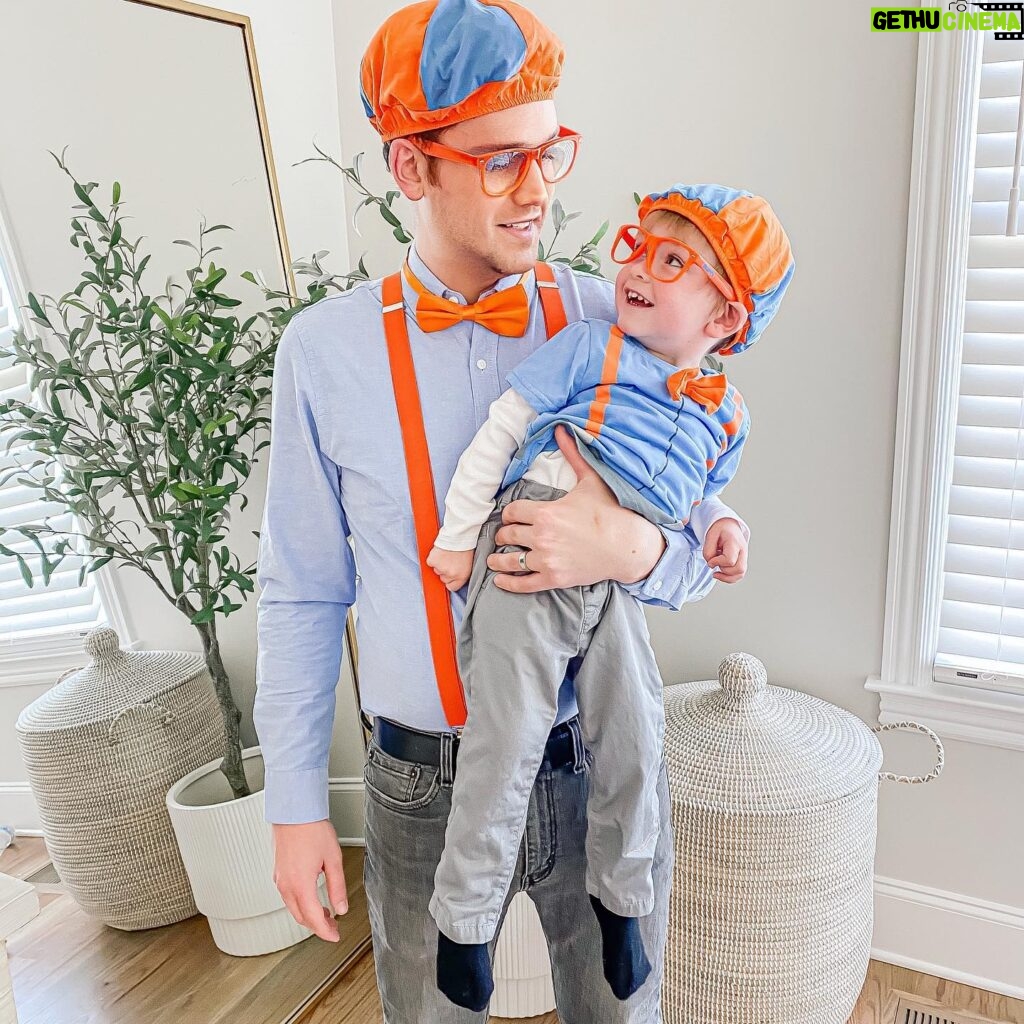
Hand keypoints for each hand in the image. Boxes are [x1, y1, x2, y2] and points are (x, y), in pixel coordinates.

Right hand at [271, 819, 347, 941]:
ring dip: (308, 915)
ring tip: (325, 913)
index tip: (335, 936)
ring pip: (293, 908)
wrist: (294, 812)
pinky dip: (300, 904)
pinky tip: (311, 898)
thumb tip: (341, 907)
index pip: (313, 919)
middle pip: (301, 917)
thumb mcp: (333, 859)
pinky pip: (288, 896)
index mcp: (301, 885)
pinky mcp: (279, 872)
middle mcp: (286, 885)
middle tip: (333, 927)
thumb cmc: (312, 829)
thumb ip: (337, 886)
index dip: (326, 932)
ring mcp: (280, 879)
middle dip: (318, 926)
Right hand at [426, 545, 473, 591]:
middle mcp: (451, 575)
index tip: (450, 575)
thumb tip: (453, 578)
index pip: (452, 587)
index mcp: (462, 577)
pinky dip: (434, 558)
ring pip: (437, 570)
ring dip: (440, 564)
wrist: (459, 535)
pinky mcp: (433, 561)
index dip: (451, 581)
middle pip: (443, 578)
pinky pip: (431, 562)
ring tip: (447, 554)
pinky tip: (441, 552)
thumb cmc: (466, 546)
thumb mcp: (468, 564)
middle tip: (450, 561)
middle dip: (445, 571)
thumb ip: (460, 574)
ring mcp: (441, 568)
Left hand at [487, 424, 664, 593]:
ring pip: (511, 559)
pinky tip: (500, 580)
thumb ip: (572, 455)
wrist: (628, 546)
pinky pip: (523, 583)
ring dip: (498, 559)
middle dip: (503, 534)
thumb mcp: (590, 480)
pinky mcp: (554, 578)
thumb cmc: (611, 512)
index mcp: (546, 512)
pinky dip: (509, 583)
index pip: (512, 512)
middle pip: (508, 534)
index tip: (510, 516)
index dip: (509, 513)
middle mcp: (542, 536)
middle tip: (503, 536)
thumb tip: (562, 429)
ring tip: (494, 559)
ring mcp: (547, 559)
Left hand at [703, 517, 746, 582]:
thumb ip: (708, 550)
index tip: (710, 560)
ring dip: (726, 576)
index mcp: (735, 542)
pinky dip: (729, 577)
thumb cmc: (720, 530)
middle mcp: (743, 550)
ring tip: (717, 571)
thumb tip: (711, 564)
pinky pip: (740, 574)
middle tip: (715, 563)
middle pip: (739, 569)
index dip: (717, 562)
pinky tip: (721, 574)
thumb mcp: (710, 535)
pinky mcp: (742, 561)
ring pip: (741, 574)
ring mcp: (744, 556)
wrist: (729, 525)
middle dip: (724, 571)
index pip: (729, 560)